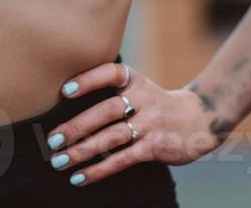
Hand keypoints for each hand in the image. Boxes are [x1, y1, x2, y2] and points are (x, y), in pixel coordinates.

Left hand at [42, 58, 220, 187]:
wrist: (199, 120)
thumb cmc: (154, 103)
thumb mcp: (138, 87)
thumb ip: (111, 90)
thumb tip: (64, 100)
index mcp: (135, 80)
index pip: (110, 73)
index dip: (88, 80)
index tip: (65, 91)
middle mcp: (144, 99)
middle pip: (106, 111)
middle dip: (76, 127)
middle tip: (52, 140)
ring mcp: (151, 124)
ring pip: (111, 138)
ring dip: (82, 151)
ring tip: (59, 161)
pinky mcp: (155, 147)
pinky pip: (122, 159)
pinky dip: (99, 169)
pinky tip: (80, 177)